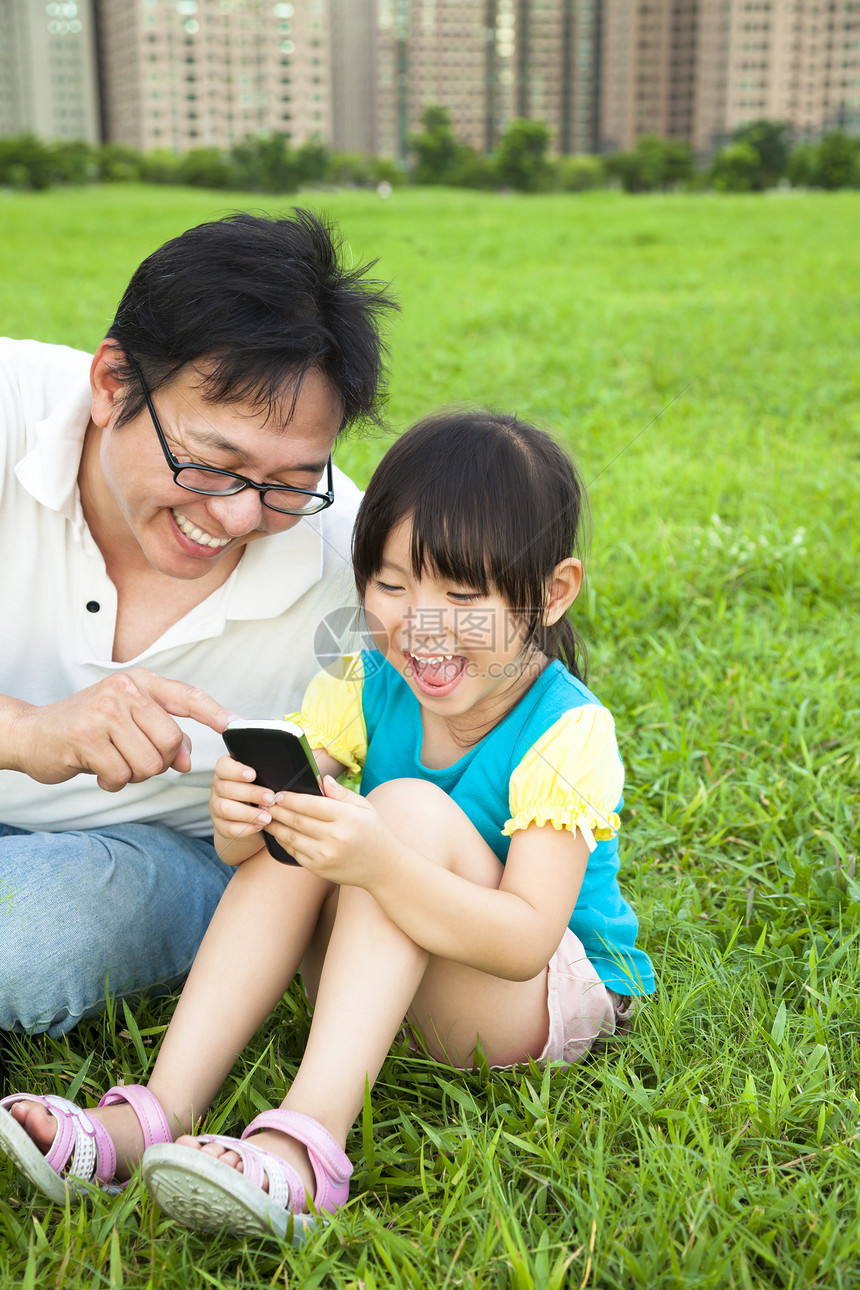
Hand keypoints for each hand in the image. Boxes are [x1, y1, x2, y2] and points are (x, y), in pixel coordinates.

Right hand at [5, 669, 236, 791]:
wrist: (33, 734)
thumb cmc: (87, 728)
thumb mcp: (128, 721)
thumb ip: (162, 734)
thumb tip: (186, 761)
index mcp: (140, 682)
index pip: (186, 695)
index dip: (214, 712)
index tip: (236, 725)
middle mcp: (124, 690)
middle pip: (170, 742)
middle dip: (157, 762)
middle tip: (131, 759)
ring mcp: (104, 710)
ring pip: (148, 763)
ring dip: (132, 774)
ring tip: (111, 761)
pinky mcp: (86, 736)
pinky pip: (121, 775)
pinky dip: (112, 782)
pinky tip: (97, 770)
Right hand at [209, 753, 277, 862]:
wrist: (253, 817)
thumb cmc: (263, 791)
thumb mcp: (266, 779)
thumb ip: (274, 771)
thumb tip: (299, 767)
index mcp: (227, 770)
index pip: (223, 766)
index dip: (236, 770)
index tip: (253, 774)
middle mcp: (218, 787)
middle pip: (226, 788)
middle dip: (250, 793)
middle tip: (270, 798)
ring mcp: (216, 807)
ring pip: (225, 808)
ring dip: (248, 813)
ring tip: (267, 816)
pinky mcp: (220, 825)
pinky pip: (228, 827)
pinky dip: (245, 828)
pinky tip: (260, 826)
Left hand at [265, 777, 399, 887]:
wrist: (383, 867)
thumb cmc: (373, 832)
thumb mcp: (364, 807)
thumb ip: (341, 793)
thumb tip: (320, 779)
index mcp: (346, 817)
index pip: (309, 804)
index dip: (289, 798)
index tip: (278, 794)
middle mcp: (334, 837)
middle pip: (296, 819)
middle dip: (277, 810)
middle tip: (265, 803)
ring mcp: (325, 855)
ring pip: (291, 837)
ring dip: (275, 826)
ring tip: (266, 817)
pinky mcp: (319, 868)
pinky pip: (294, 852)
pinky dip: (284, 842)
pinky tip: (279, 833)